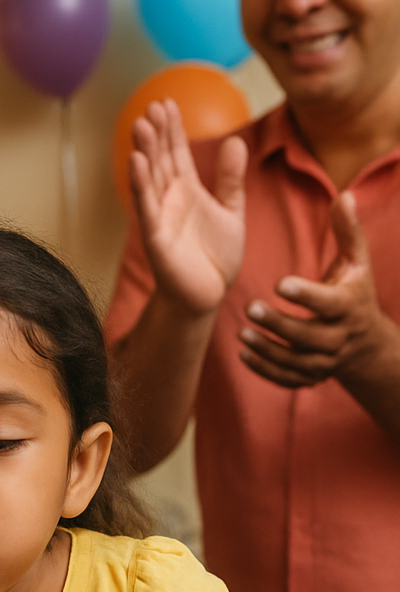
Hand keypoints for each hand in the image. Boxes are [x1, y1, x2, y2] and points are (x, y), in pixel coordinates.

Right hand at [129, 99, 246, 315]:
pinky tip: (136, 161)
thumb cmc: (216, 259)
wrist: (207, 297)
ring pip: (149, 178)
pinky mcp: (155, 238)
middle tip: (151, 106)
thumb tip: (236, 141)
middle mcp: (170, 200)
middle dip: (155, 133)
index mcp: (187, 192)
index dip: (172, 129)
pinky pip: (146, 208)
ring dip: (143, 151)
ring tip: (141, 124)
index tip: (166, 103)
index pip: (176, 153)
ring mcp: (160, 218)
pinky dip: (140, 185)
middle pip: (160, 160)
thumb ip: (231, 179)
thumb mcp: (232, 211)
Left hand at [239, 191, 399, 388]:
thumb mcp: (356, 262)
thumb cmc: (354, 292)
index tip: (279, 283)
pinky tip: (244, 354)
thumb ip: (346, 231)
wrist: (367, 344)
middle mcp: (339, 337)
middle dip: (279, 323)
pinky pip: (288, 379)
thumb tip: (345, 194)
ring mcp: (325, 361)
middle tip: (249, 307)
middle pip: (309, 335)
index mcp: (348, 306)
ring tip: (242, 333)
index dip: (305, 294)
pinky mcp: (311, 377)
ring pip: (296, 361)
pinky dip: (266, 371)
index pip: (328, 302)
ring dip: (268, 349)